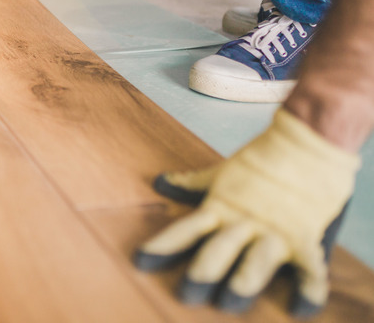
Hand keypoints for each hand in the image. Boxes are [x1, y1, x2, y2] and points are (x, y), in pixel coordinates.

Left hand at [134, 108, 359, 316]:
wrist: (308, 143)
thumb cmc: (262, 158)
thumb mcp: (221, 171)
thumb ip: (191, 182)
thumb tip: (159, 182)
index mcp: (220, 208)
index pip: (184, 230)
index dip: (161, 247)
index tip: (140, 262)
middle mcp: (243, 222)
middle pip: (217, 251)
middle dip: (201, 274)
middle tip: (186, 294)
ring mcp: (274, 231)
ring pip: (255, 263)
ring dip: (242, 283)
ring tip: (230, 302)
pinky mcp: (305, 238)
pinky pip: (309, 270)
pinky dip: (308, 291)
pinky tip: (300, 308)